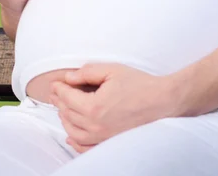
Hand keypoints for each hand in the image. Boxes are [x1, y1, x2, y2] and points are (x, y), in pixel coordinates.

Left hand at [49, 63, 177, 153]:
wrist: (162, 101)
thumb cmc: (140, 85)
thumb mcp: (112, 70)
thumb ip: (88, 73)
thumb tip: (69, 77)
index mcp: (94, 106)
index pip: (67, 97)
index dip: (59, 88)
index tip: (56, 82)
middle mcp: (95, 126)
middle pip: (68, 114)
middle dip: (59, 101)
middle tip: (56, 92)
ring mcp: (102, 137)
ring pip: (73, 131)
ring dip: (64, 119)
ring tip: (62, 107)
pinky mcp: (109, 143)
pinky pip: (85, 147)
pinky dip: (75, 141)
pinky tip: (71, 136)